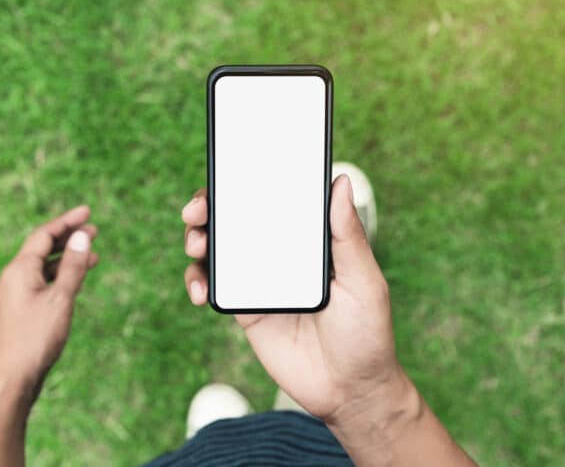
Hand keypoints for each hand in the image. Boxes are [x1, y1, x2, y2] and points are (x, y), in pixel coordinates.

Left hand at [0, 205, 98, 398]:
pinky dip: (58, 277)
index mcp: (19, 270)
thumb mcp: (60, 299)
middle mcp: (11, 278)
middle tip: (94, 231)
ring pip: (42, 268)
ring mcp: (12, 295)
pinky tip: (73, 283)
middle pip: (42, 249)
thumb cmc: (35, 339)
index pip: (44, 235)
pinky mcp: (17, 312)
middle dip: (68, 238)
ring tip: (92, 256)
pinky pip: (39, 283)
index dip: (67, 222)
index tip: (88, 212)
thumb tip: (82, 237)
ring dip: (66, 259)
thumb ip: (73, 267)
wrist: (10, 381)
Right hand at [181, 175, 411, 425]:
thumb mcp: (363, 281)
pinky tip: (199, 290)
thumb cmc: (367, 333)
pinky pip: (213, 285)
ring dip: (197, 238)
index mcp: (310, 239)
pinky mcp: (244, 307)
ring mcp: (259, 279)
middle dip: (209, 206)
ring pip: (218, 247)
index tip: (229, 173)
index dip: (248, 181)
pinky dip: (197, 280)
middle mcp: (281, 253)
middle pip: (237, 218)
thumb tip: (342, 182)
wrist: (348, 391)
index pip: (276, 199)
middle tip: (197, 210)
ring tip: (196, 245)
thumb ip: (348, 235)